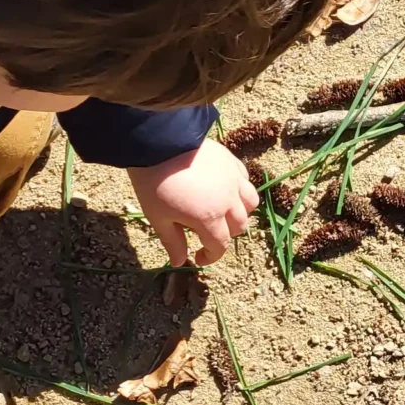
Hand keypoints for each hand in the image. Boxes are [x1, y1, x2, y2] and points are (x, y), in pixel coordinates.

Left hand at [129, 135, 257, 267]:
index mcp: (209, 218)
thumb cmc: (154, 183)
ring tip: (223, 212)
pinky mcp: (231, 161)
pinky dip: (239, 190)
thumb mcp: (158, 218)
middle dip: (224, 235)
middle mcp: (228, 200)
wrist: (158, 142)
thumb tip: (181, 262)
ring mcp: (233, 179)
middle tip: (206, 234)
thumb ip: (173, 242)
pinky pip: (245, 180)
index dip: (210, 256)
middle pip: (239, 227)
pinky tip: (224, 189)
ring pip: (250, 203)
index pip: (220, 246)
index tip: (198, 257)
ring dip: (240, 213)